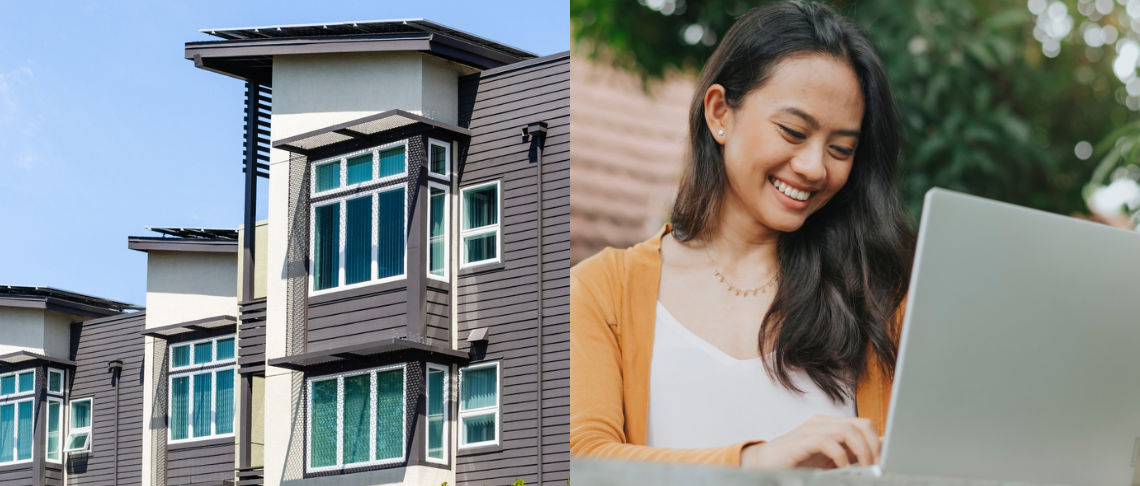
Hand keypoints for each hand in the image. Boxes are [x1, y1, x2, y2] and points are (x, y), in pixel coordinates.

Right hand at [740, 415, 879, 468]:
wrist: (763, 465)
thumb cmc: (796, 463)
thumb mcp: (831, 461)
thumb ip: (851, 454)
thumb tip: (878, 453)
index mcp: (832, 426)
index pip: (865, 425)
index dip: (879, 444)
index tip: (885, 463)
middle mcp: (824, 424)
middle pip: (862, 424)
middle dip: (874, 447)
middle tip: (876, 467)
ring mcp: (812, 430)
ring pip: (848, 430)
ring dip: (862, 452)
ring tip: (863, 469)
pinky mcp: (801, 442)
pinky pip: (827, 442)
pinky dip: (840, 456)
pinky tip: (842, 469)